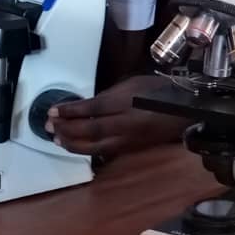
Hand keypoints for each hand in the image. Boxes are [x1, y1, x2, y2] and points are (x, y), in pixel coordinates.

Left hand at [47, 76, 183, 160]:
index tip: (52, 111)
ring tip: (56, 139)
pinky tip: (76, 147)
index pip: (93, 108)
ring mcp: (130, 139)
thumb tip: (89, 105)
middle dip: (67, 129)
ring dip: (73, 143)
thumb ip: (111, 94)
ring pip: (96, 146)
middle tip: (48, 126)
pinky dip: (87, 150)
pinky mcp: (132, 148)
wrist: (185, 110)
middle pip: (91, 129)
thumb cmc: (159, 91)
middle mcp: (127, 123)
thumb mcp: (134, 83)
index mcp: (127, 102)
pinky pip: (105, 151)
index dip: (71, 111)